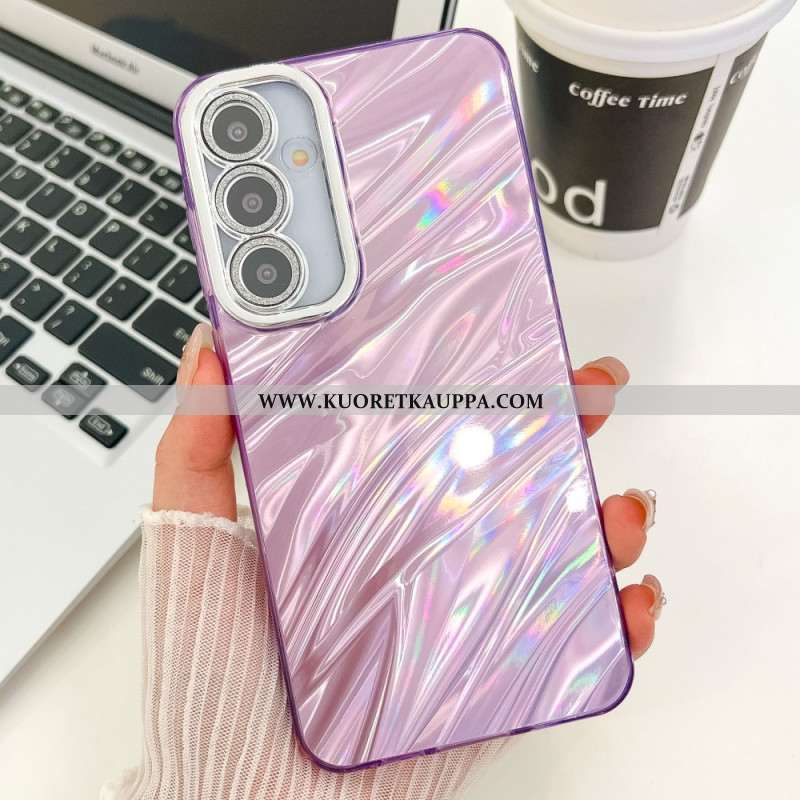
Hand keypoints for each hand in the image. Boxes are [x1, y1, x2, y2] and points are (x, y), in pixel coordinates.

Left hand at [154, 324, 662, 658]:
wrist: (244, 788)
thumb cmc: (213, 663)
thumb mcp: (193, 534)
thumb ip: (199, 445)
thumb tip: (211, 348)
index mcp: (372, 506)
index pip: (444, 428)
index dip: (488, 385)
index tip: (524, 346)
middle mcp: (427, 548)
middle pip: (517, 475)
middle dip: (569, 428)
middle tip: (593, 395)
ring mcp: (464, 608)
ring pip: (559, 550)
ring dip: (607, 520)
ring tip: (617, 510)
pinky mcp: (489, 675)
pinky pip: (570, 642)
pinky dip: (617, 623)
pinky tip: (629, 602)